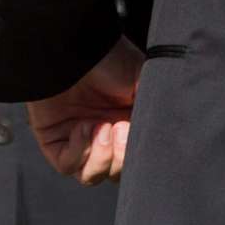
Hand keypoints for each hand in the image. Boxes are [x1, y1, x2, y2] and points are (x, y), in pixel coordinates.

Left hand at [26, 37, 143, 184]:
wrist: (74, 49)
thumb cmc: (111, 61)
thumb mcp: (145, 88)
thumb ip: (157, 117)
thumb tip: (170, 144)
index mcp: (128, 125)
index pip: (136, 160)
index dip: (138, 156)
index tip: (136, 131)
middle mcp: (104, 136)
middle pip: (115, 173)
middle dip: (120, 158)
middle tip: (119, 127)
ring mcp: (79, 140)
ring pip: (92, 175)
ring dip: (100, 157)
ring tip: (100, 127)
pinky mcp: (54, 142)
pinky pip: (69, 166)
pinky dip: (79, 151)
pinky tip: (82, 126)